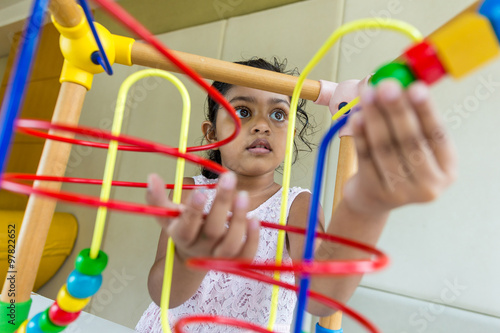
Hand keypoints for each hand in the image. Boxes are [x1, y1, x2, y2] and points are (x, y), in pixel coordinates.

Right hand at [146, 172, 259, 261]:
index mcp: (182, 236)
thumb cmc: (181, 227)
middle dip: (222, 203)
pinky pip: (246, 254)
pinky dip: (252, 238)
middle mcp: (200, 248)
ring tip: (243, 194)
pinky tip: (254, 218)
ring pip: (231, 244)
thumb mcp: (166, 215)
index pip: (186, 227)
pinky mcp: (234, 260)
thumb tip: (152, 176)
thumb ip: (157, 198)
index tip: (199, 191)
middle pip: (213, 230)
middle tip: (229, 177)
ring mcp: (218, 256)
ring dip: (238, 220)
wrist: (192, 256)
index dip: (193, 211)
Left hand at [343, 79, 456, 215]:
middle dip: (396, 109)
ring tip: (368, 95)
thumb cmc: (398, 163)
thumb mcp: (415, 146)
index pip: (437, 134)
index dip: (426, 110)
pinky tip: (357, 117)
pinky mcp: (376, 191)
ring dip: (375, 117)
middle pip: (410, 141)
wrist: (373, 199)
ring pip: (386, 148)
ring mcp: (402, 193)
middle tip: (386, 86)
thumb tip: (399, 82)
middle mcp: (429, 185)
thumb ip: (412, 118)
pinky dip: (360, 135)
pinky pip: (366, 157)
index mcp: (446, 169)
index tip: (414, 87)